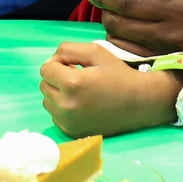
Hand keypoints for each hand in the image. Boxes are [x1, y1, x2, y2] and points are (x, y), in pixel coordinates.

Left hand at [39, 41, 178, 136]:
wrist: (138, 103)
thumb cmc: (118, 74)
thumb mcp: (96, 51)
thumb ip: (68, 49)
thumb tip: (52, 61)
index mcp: (72, 83)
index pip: (45, 69)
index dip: (58, 63)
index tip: (74, 64)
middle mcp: (66, 106)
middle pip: (44, 85)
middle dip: (56, 77)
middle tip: (77, 75)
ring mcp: (69, 122)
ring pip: (47, 101)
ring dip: (57, 93)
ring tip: (79, 90)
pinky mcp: (72, 132)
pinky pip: (55, 116)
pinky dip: (62, 108)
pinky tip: (80, 103)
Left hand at [86, 0, 182, 55]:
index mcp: (175, 4)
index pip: (127, 0)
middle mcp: (169, 31)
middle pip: (119, 23)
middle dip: (105, 10)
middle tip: (106, 0)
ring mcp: (167, 52)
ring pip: (121, 42)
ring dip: (111, 26)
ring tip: (117, 14)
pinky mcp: (166, 64)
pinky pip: (131, 56)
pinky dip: (121, 42)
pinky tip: (126, 32)